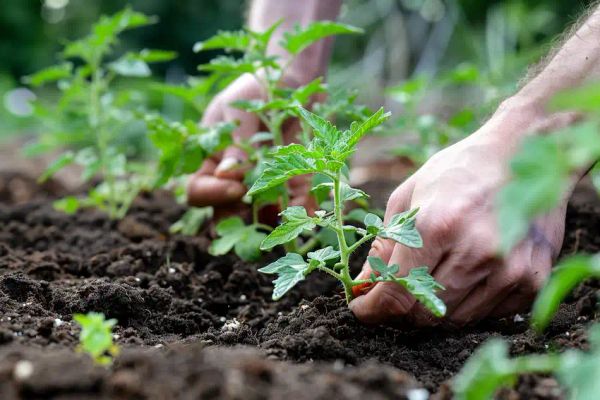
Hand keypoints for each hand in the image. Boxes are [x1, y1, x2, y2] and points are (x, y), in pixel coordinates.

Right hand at [186, 73, 315, 214]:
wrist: (292, 76)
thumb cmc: (256, 87)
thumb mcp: (241, 108)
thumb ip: (237, 141)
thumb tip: (224, 174)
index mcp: (212, 159)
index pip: (198, 190)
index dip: (213, 196)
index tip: (236, 188)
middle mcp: (235, 177)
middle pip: (228, 212)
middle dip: (241, 221)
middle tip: (259, 216)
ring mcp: (265, 182)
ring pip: (262, 215)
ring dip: (273, 219)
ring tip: (290, 214)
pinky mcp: (294, 181)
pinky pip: (296, 203)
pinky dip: (303, 210)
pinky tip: (312, 212)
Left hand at [350, 99, 577, 325]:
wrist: (523, 152)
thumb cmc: (458, 171)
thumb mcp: (408, 196)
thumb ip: (384, 246)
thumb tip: (364, 285)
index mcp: (437, 225)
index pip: (396, 293)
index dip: (372, 309)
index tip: (361, 308)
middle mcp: (476, 251)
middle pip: (423, 313)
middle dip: (397, 312)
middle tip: (389, 296)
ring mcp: (508, 269)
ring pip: (454, 320)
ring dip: (432, 309)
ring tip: (428, 280)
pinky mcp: (531, 279)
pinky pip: (486, 314)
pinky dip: (466, 304)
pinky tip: (462, 276)